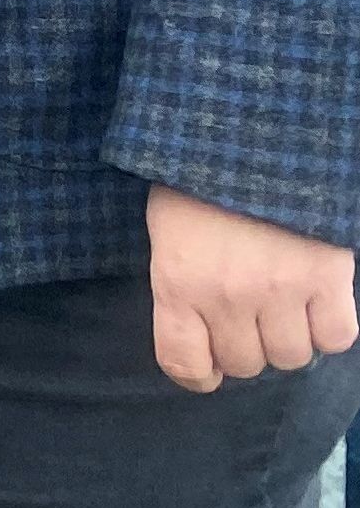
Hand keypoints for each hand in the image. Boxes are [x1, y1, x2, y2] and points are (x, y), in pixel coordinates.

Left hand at [146, 184, 358, 393]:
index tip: (207, 368)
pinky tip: (319, 304)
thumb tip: (203, 338)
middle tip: (249, 320)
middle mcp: (226, 295)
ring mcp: (280, 289)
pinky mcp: (327, 277)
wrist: (249, 133)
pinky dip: (330, 329)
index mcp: (177, 282)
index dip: (196, 374)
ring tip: (285, 309)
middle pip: (244, 364)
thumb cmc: (197, 180)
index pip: (182, 362)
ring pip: (292, 357)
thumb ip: (182, 284)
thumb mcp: (169, 231)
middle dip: (245, 348)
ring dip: (288, 340)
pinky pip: (338, 337)